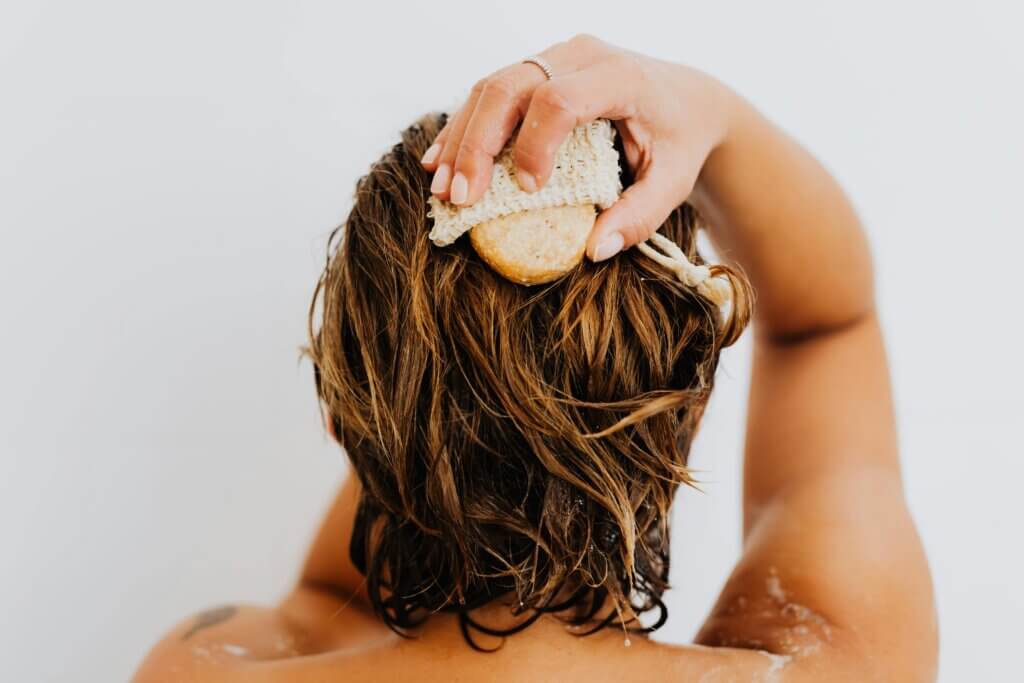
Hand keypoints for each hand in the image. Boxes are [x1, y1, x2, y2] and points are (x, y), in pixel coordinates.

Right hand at [420, 34, 733, 260]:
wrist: (688, 99)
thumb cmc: (680, 141)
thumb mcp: (673, 181)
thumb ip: (640, 215)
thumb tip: (596, 250)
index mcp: (619, 76)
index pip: (560, 100)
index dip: (534, 144)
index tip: (531, 190)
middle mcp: (581, 55)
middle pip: (510, 87)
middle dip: (477, 144)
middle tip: (459, 197)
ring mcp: (554, 57)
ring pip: (492, 87)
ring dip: (461, 138)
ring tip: (440, 187)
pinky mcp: (537, 69)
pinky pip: (491, 91)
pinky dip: (464, 128)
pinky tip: (439, 161)